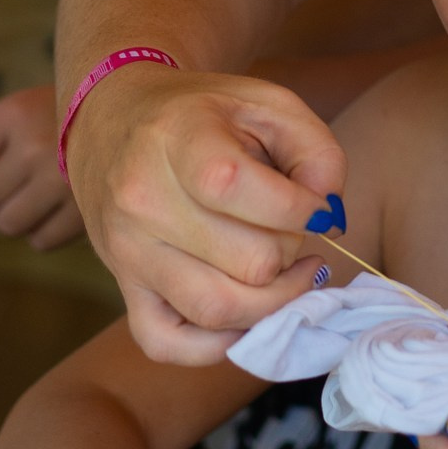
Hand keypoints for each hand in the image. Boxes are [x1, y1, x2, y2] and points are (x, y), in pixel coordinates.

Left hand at [0, 86, 82, 247]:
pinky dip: (47, 230)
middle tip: (26, 175)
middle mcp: (35, 144)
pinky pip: (41, 240)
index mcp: (14, 113)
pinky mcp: (85, 211)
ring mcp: (61, 180)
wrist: (139, 111)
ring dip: (21, 214)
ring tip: (44, 192)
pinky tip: (63, 207)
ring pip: (9, 223)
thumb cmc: (69, 116)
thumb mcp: (28, 108)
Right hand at [63, 65, 345, 363]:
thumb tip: (331, 217)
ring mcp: (129, 253)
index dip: (303, 207)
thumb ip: (316, 151)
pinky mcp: (123, 290)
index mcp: (179, 141)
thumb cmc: (202, 113)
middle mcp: (143, 202)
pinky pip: (168, 345)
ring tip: (287, 270)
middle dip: (291, 250)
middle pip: (249, 262)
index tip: (314, 203)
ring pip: (218, 310)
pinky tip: (246, 309)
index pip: (247, 192)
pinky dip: (218, 342)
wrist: (116, 121)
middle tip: (293, 232)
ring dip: (272, 300)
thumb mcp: (266, 102)